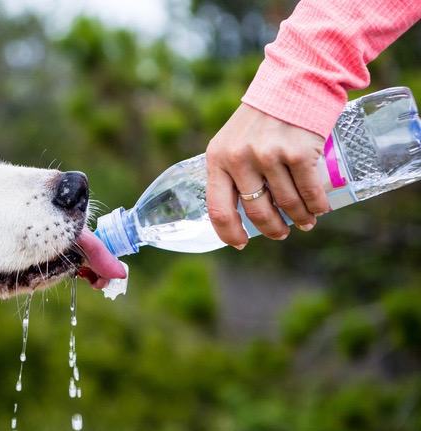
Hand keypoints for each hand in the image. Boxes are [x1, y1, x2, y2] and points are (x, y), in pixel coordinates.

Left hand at [205, 104, 328, 248]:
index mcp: (218, 159)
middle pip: (257, 212)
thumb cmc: (262, 116)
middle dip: (272, 229)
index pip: (218, 209)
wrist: (293, 81)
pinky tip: (319, 209)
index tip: (241, 243)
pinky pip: (309, 191)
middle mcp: (240, 159)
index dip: (229, 232)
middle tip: (281, 233)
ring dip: (300, 218)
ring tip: (306, 221)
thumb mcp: (232, 140)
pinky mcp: (297, 152)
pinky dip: (317, 205)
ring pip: (287, 204)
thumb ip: (231, 170)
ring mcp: (268, 156)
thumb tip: (240, 211)